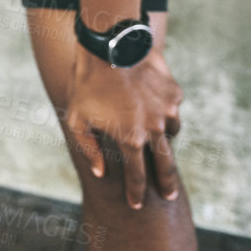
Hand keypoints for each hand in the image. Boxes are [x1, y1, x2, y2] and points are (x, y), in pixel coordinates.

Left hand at [63, 44, 183, 208]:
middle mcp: (154, 129)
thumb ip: (90, 149)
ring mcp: (167, 111)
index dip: (137, 193)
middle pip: (165, 165)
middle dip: (165, 183)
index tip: (136, 205)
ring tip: (155, 140)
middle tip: (168, 195)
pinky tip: (152, 107)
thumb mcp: (77, 119)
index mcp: (131, 138)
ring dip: (163, 139)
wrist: (109, 45)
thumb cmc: (86, 83)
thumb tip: (102, 172)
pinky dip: (165, 112)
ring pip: (171, 133)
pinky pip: (172, 110)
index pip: (137, 176)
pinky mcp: (174, 94)